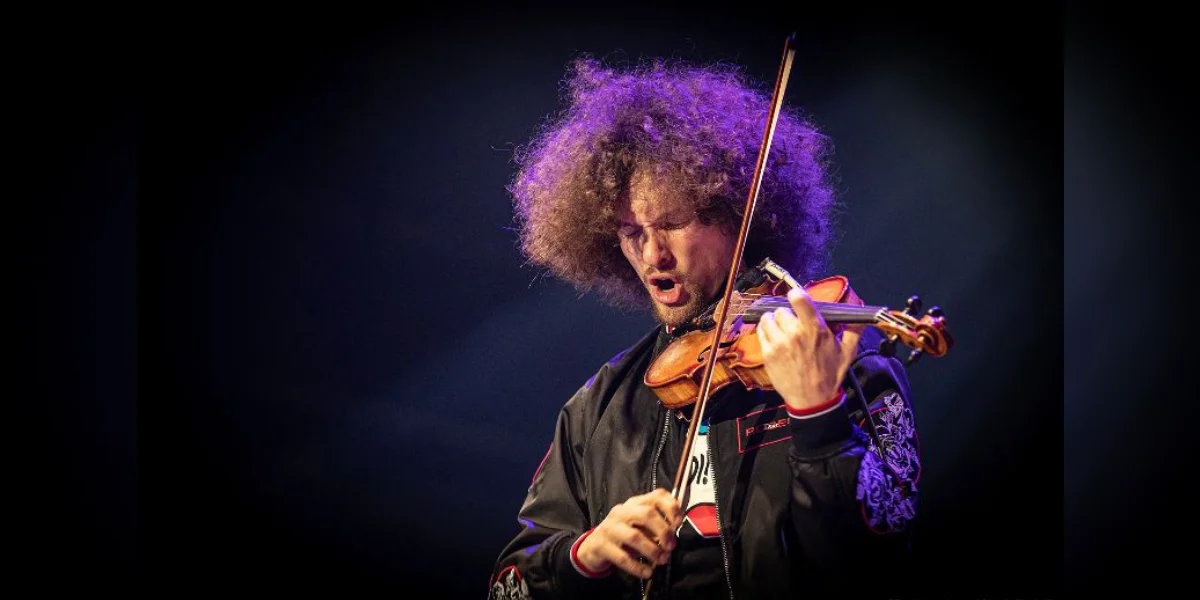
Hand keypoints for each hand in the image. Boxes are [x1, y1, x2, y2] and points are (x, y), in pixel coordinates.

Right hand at [575, 488, 682, 578]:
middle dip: (663, 531)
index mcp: (634, 504)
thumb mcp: (639, 526)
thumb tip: (674, 536)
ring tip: (662, 560)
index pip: (656, 496)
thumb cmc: (623, 535)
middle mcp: (622, 512)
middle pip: (646, 514)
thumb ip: (656, 526)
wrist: (593, 547)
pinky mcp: (602, 545)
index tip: (679, 523)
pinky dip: (638, 567)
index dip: (671, 507)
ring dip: (652, 550)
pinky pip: (623, 557)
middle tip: (671, 547)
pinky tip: (647, 573)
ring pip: (635, 536)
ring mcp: (610, 527)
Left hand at [755, 286, 863, 410]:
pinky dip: (765, 330)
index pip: (800, 300)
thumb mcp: (847, 352)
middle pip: (782, 310)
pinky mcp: (768, 353)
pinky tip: (774, 336)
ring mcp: (779, 344)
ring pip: (769, 318)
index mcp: (815, 329)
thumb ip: (854, 330)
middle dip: (787, 314)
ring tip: (781, 329)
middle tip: (792, 323)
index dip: (796, 294)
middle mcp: (795, 334)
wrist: (813, 400)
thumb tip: (863, 316)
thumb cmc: (830, 374)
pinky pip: (761, 331)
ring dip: (774, 321)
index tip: (796, 296)